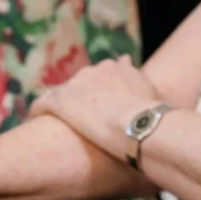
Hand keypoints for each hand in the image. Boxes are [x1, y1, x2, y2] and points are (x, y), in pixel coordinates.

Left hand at [32, 57, 161, 162]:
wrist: (141, 127)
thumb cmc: (155, 122)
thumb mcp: (159, 105)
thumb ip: (154, 100)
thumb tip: (164, 111)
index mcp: (121, 71)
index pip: (105, 76)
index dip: (101, 95)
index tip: (101, 109)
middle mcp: (98, 72)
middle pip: (82, 83)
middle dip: (81, 100)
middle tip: (82, 123)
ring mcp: (77, 85)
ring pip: (61, 94)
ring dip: (60, 109)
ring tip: (55, 127)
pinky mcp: (59, 100)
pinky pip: (41, 105)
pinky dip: (39, 114)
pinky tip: (36, 126)